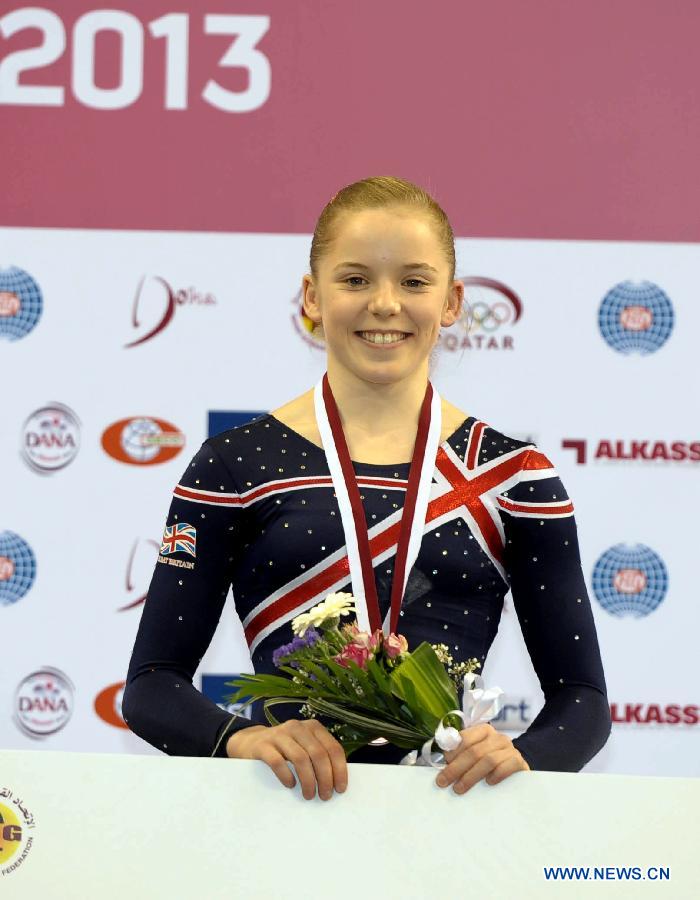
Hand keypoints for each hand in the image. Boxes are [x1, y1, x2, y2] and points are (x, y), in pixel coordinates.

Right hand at [226, 719, 347, 800]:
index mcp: (313, 727)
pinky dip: (287, 776)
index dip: (339, 770)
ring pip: (300, 758)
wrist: (250, 743)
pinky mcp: (263, 745)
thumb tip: (337, 782)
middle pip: (318, 754)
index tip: (340, 789)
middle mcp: (297, 727)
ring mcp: (279, 734)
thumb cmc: (284, 750)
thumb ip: (319, 756)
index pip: (333, 748)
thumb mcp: (304, 747)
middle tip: (325, 796)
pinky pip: (278, 762)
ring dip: (308, 781)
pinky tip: (290, 785)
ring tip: (309, 795)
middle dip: (325, 778)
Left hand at [435, 723, 529, 793]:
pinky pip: (507, 766)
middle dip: (456, 768)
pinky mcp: (519, 762)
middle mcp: (497, 737)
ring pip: (488, 760)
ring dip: (471, 776)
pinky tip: (489, 783)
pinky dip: (496, 774)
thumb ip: (461, 754)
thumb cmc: (490, 762)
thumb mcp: (476, 755)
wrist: (516, 768)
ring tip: (459, 788)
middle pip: (474, 751)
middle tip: (443, 782)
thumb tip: (441, 763)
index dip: (452, 752)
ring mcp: (510, 749)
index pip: (465, 738)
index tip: (442, 764)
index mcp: (483, 731)